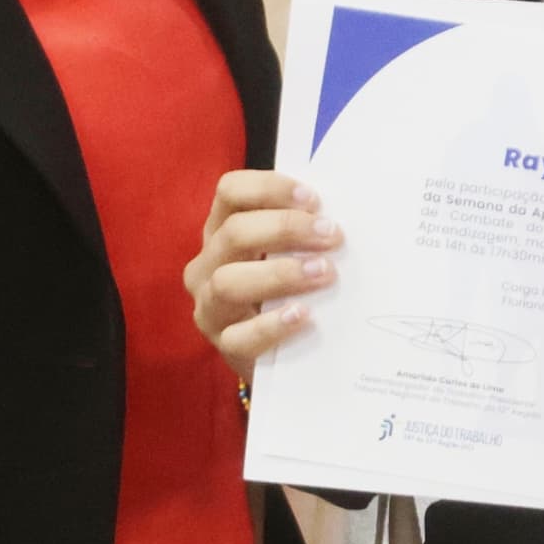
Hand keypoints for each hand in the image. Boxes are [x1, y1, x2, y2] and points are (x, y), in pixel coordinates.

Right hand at [187, 168, 340, 382]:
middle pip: (234, 233)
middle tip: (331, 235)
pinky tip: (302, 315)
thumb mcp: (288, 255)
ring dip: (280, 273)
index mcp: (221, 231)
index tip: (313, 199)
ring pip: (228, 282)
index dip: (270, 189)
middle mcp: (207, 264)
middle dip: (285, 228)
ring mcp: (210, 306)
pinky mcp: (223, 345)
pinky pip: (240, 336)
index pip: (230, 192)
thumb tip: (336, 216)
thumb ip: (301, 234)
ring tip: (323, 272)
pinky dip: (272, 324)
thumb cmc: (287, 291)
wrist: (281, 354)